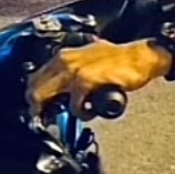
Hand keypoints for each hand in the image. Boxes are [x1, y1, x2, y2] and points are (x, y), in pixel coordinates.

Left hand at [26, 39, 171, 118]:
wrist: (140, 57)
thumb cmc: (120, 60)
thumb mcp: (89, 61)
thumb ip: (73, 73)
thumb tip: (62, 92)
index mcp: (64, 55)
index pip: (36, 78)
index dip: (34, 97)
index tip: (39, 109)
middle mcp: (64, 60)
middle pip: (34, 88)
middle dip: (37, 107)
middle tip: (47, 118)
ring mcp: (73, 70)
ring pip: (45, 96)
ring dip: (55, 110)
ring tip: (72, 113)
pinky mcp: (86, 81)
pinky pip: (73, 105)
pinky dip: (81, 113)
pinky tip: (90, 110)